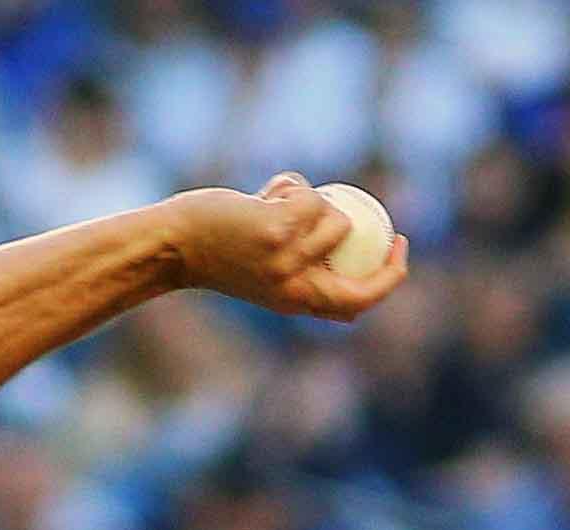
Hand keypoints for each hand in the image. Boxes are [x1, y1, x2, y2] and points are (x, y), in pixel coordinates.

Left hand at [169, 176, 406, 322]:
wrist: (173, 246)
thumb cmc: (215, 253)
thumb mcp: (263, 270)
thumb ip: (299, 262)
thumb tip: (342, 236)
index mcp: (296, 302)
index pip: (356, 303)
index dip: (386, 281)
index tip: (395, 253)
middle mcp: (296, 288)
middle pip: (363, 282)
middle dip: (391, 264)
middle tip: (393, 233)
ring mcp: (288, 260)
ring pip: (336, 218)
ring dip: (316, 199)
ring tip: (280, 199)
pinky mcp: (277, 231)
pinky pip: (310, 197)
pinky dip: (293, 185)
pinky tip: (267, 191)